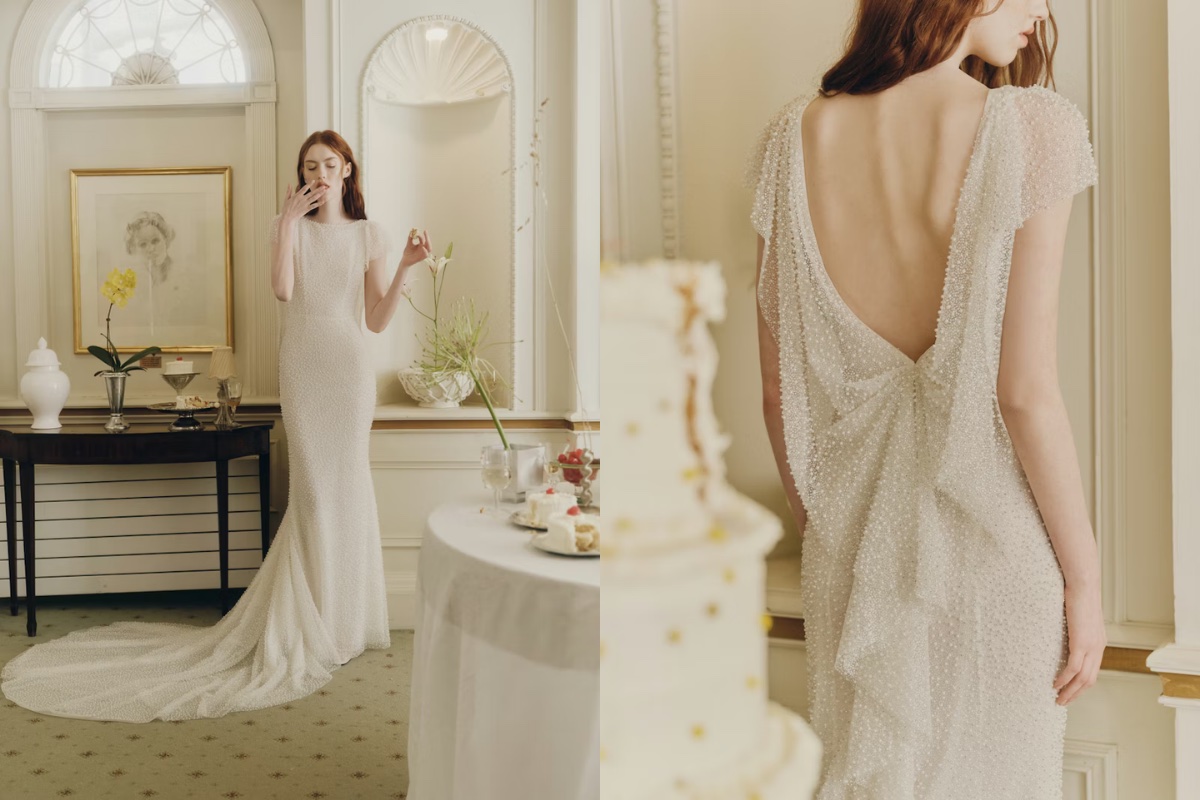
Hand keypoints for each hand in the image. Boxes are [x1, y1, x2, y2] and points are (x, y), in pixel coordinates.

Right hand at [281, 182, 327, 222]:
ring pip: (314, 198)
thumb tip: (289, 184)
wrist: (288, 217)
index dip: (309, 184)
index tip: (314, 181)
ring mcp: (305, 204)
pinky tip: (323, 201)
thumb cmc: (286, 208)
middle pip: (312, 193)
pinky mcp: (307, 209)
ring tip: (325, 191)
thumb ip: (289, 191)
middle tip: (324, 186)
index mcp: (297, 195)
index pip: (304, 188)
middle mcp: (302, 199)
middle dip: (318, 189)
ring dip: (320, 194)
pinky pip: (314, 205)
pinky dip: (319, 203)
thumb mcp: (286, 198)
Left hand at [401, 228, 431, 268]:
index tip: (418, 231)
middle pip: (428, 243)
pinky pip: (426, 254)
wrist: (405, 260)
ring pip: (429, 248)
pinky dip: (425, 251)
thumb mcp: (409, 244)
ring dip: (428, 243)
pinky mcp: (422, 258)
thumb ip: (410, 238)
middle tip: (425, 232)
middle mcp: (423, 249)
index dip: (422, 234)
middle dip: (427, 237)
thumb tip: (411, 231)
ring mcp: (423, 253)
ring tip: (425, 239)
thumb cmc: (407, 253)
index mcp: (421, 245)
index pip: (424, 239)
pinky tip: (422, 247)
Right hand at [1053, 582, 1106, 705]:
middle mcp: (1098, 648)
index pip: (1092, 671)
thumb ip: (1075, 628)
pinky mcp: (1081, 643)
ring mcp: (1091, 647)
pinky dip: (1064, 679)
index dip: (1081, 685)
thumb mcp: (1079, 616)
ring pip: (1082, 678)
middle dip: (1076, 694)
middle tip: (1062, 701)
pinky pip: (1073, 668)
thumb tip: (1063, 631)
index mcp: (1098, 643)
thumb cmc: (1078, 595)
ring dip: (1070, 691)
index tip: (1069, 691)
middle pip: (1089, 680)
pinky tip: (1055, 684)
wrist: (1084, 585)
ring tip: (1058, 699)